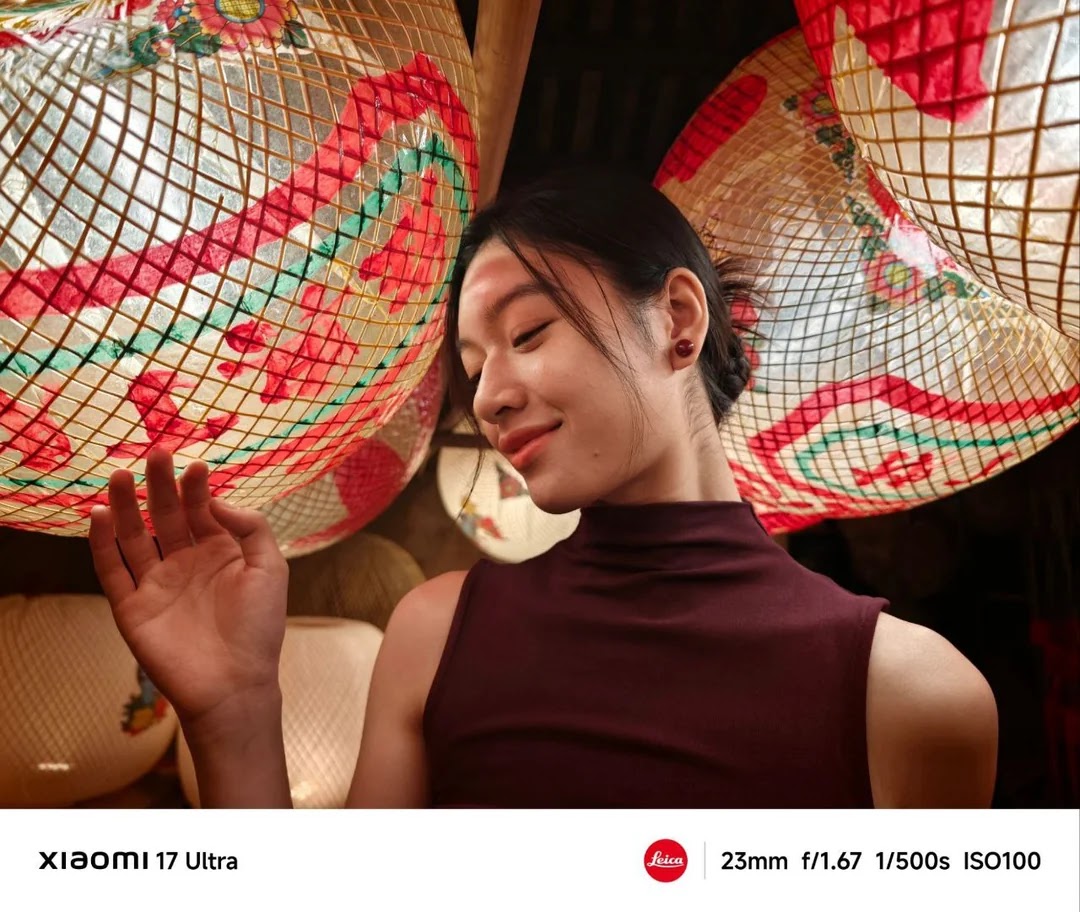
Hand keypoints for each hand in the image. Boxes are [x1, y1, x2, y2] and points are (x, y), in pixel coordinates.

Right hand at [89, 449, 287, 737]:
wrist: (234, 683)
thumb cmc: (259, 627)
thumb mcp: (270, 568)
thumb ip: (250, 527)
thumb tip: (216, 499)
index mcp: (220, 554)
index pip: (202, 511)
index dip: (197, 489)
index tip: (195, 466)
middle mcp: (186, 564)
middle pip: (166, 517)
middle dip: (160, 486)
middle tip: (156, 454)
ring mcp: (157, 584)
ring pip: (134, 537)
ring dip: (126, 506)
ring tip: (121, 475)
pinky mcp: (132, 608)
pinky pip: (112, 571)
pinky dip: (102, 543)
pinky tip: (100, 514)